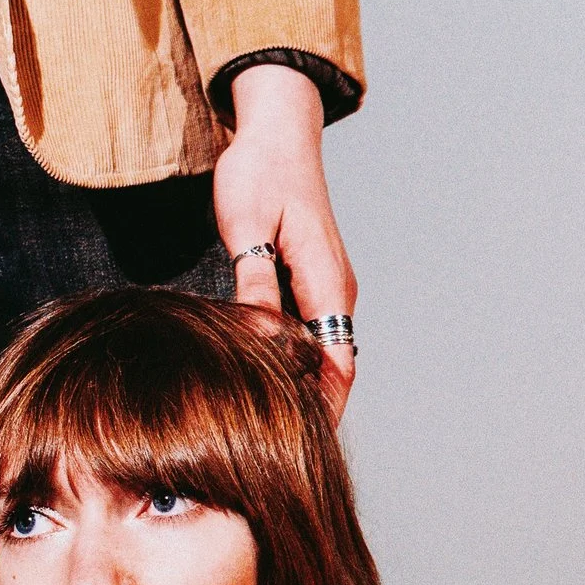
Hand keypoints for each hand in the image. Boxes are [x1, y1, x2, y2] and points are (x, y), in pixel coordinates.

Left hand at [213, 64, 355, 420]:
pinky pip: (303, 331)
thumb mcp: (247, 228)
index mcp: (326, 282)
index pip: (338, 364)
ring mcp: (322, 283)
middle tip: (270, 452)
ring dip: (297, 386)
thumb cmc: (257, 173)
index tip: (300, 446)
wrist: (274, 131)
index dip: (324, 409)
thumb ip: (255, 284)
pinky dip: (287, 359)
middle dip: (310, 409)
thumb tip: (261, 338)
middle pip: (331, 367)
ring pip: (317, 351)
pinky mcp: (305, 277)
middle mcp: (333, 289)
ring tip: (261, 428)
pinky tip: (256, 380)